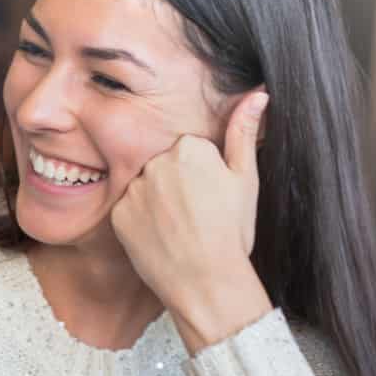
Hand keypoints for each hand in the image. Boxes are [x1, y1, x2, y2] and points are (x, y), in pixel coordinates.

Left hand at [111, 91, 272, 352]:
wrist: (207, 282)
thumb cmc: (232, 232)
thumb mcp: (246, 180)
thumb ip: (244, 133)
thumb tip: (258, 93)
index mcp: (190, 148)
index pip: (190, 151)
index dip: (202, 176)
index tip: (211, 198)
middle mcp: (156, 162)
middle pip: (165, 166)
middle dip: (177, 185)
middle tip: (197, 216)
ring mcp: (134, 189)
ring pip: (145, 188)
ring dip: (157, 203)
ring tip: (179, 229)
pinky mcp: (118, 214)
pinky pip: (128, 210)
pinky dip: (140, 222)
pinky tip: (159, 238)